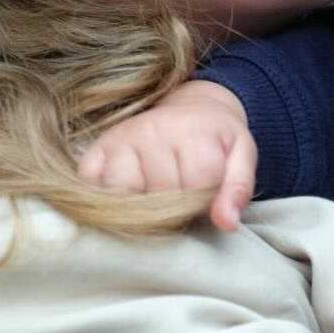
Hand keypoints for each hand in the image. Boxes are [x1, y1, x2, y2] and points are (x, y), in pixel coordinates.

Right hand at [78, 80, 255, 229]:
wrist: (193, 109)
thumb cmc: (216, 139)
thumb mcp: (241, 156)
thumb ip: (238, 188)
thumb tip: (226, 222)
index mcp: (190, 132)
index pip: (193, 189)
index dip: (202, 202)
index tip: (205, 192)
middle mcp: (151, 130)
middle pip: (160, 195)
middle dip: (174, 206)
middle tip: (181, 193)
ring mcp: (120, 139)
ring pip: (123, 193)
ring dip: (140, 203)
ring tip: (155, 193)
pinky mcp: (97, 149)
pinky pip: (92, 184)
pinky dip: (105, 195)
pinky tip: (126, 192)